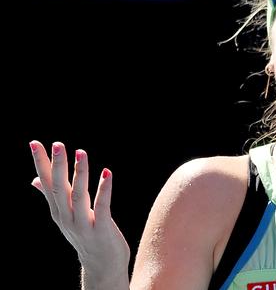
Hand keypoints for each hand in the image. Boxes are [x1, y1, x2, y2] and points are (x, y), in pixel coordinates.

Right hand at [30, 141, 129, 277]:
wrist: (101, 266)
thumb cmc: (86, 235)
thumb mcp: (65, 215)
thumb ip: (52, 196)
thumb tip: (34, 180)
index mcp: (57, 210)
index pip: (46, 183)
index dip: (41, 163)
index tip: (35, 143)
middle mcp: (66, 216)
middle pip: (59, 187)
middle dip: (58, 165)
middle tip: (57, 143)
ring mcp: (82, 224)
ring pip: (78, 195)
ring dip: (80, 173)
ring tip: (81, 152)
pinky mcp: (101, 229)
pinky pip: (102, 206)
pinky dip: (104, 189)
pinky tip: (107, 172)